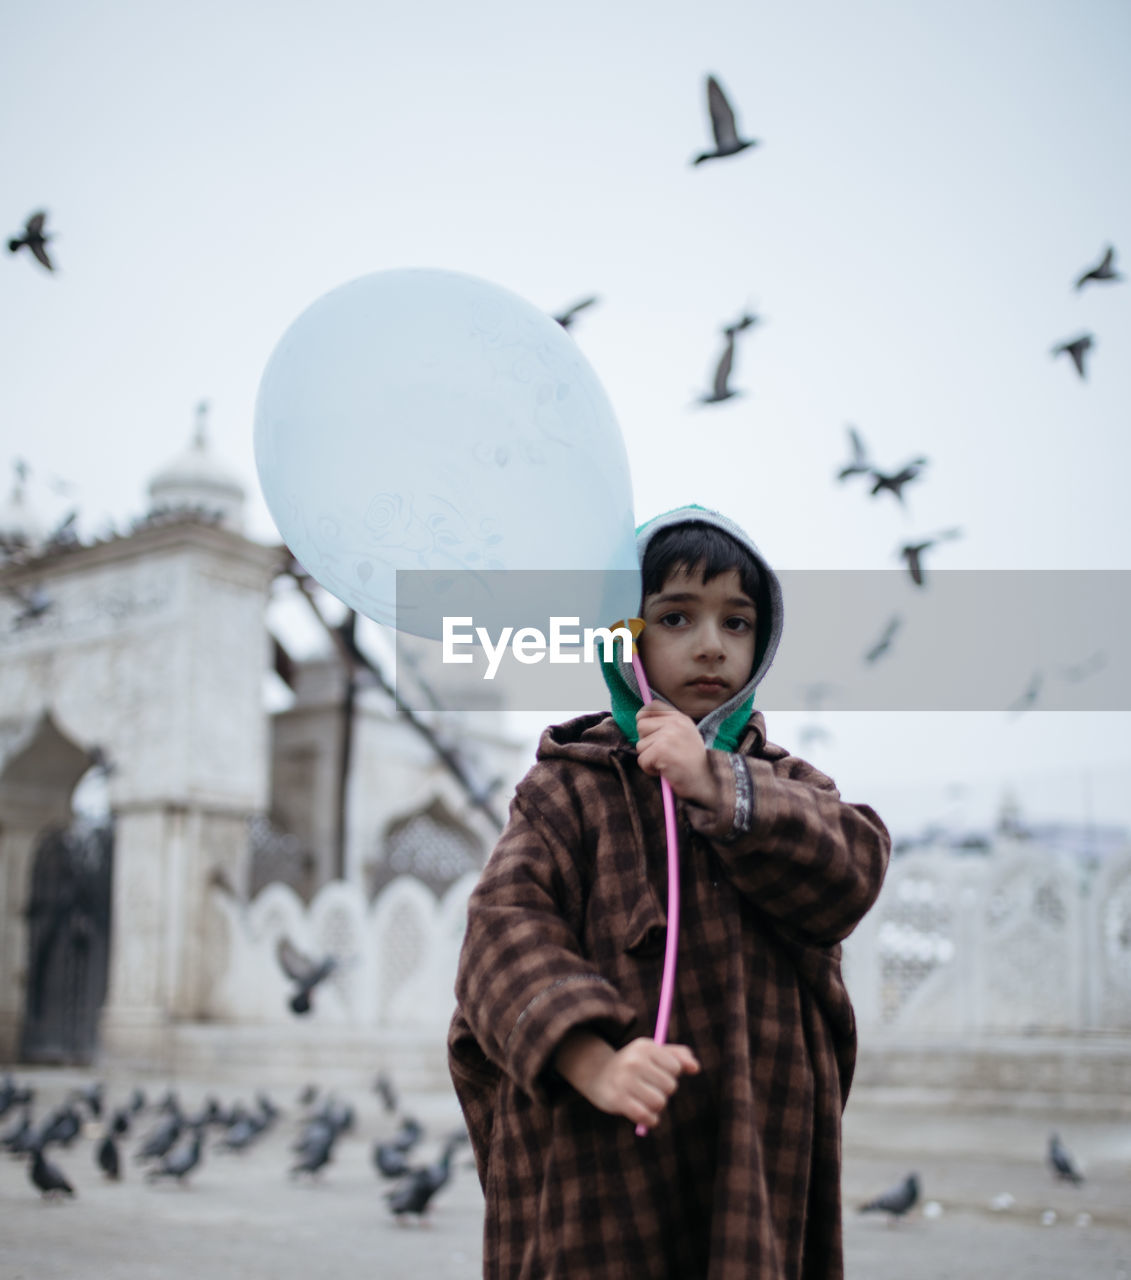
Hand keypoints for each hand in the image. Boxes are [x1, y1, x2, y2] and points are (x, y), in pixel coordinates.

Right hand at [554, 1031, 700, 1130]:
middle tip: (649, 1088)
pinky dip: (650, 1120)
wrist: (597, 1073)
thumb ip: (678, 1056)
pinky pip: (647, 1116)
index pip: (676, 1068)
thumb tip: (696, 1068)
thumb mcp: (653, 1053)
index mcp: (645, 1046)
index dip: (670, 1075)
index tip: (657, 1073)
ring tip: (645, 1101)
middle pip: (670, 1086)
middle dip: (663, 1091)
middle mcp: (635, 1061)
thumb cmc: (633, 1064)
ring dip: (656, 1107)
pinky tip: (644, 1116)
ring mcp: (625, 1080)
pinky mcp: (617, 1100)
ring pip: (660, 1102)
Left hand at [636, 702, 719, 807]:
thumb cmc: (692, 762)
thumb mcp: (684, 734)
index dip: (646, 721)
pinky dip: (650, 769)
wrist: (707, 781)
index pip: (651, 707)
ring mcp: (668, 735)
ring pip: (640, 745)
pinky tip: (665, 770)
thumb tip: (640, 719)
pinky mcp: (661, 750)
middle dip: (647, 742)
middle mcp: (674, 722)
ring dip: (649, 758)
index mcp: (680, 717)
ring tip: (666, 762)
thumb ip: (666, 725)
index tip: (652, 734)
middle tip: (663, 753)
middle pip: (640, 725)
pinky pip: (642, 760)